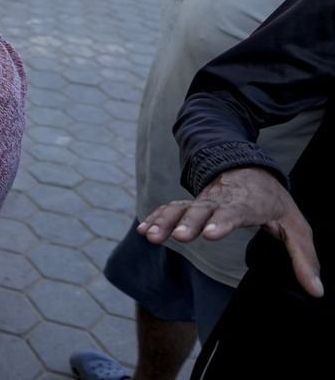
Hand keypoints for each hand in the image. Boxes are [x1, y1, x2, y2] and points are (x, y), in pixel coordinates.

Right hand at [139, 167, 322, 297]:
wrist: (249, 170)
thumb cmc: (274, 203)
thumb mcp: (296, 227)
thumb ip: (305, 258)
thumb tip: (316, 291)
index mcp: (249, 204)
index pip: (235, 212)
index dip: (222, 222)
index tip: (209, 234)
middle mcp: (221, 200)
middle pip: (202, 210)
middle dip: (188, 223)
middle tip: (178, 238)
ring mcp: (203, 201)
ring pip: (181, 208)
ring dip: (165, 222)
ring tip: (151, 237)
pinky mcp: (191, 204)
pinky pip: (170, 209)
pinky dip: (156, 218)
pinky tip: (144, 231)